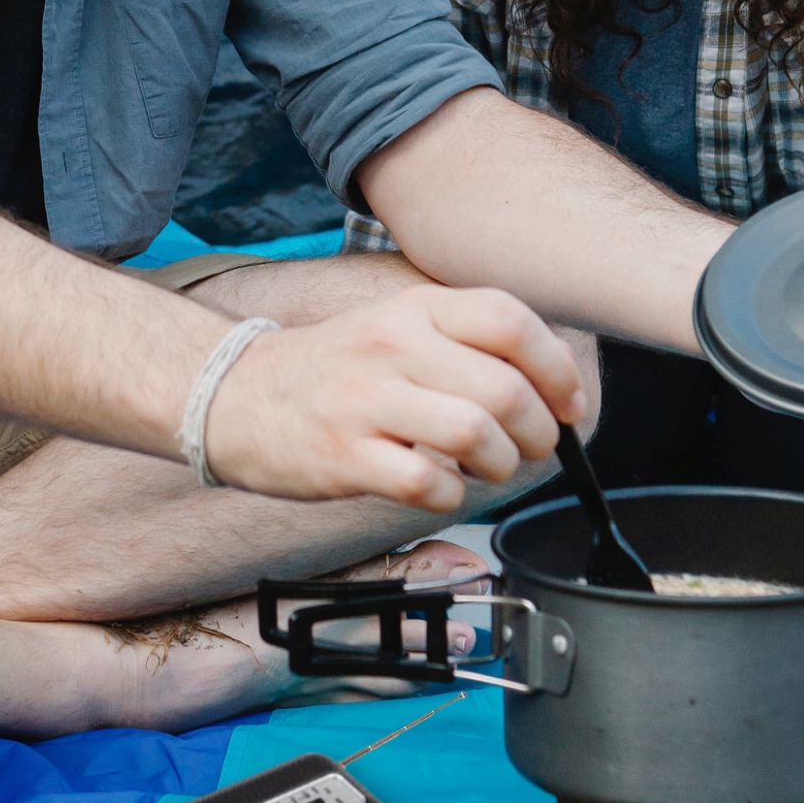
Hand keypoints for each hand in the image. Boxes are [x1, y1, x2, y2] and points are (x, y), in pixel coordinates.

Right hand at [202, 283, 585, 510]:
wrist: (234, 395)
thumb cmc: (334, 369)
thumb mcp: (397, 326)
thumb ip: (466, 340)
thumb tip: (552, 377)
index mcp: (414, 308)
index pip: (510, 320)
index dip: (556, 367)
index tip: (568, 404)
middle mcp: (393, 345)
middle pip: (505, 387)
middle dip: (539, 432)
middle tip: (532, 448)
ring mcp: (367, 401)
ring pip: (475, 432)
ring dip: (501, 464)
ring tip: (487, 468)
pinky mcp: (345, 456)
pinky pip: (429, 482)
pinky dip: (453, 494)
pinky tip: (441, 487)